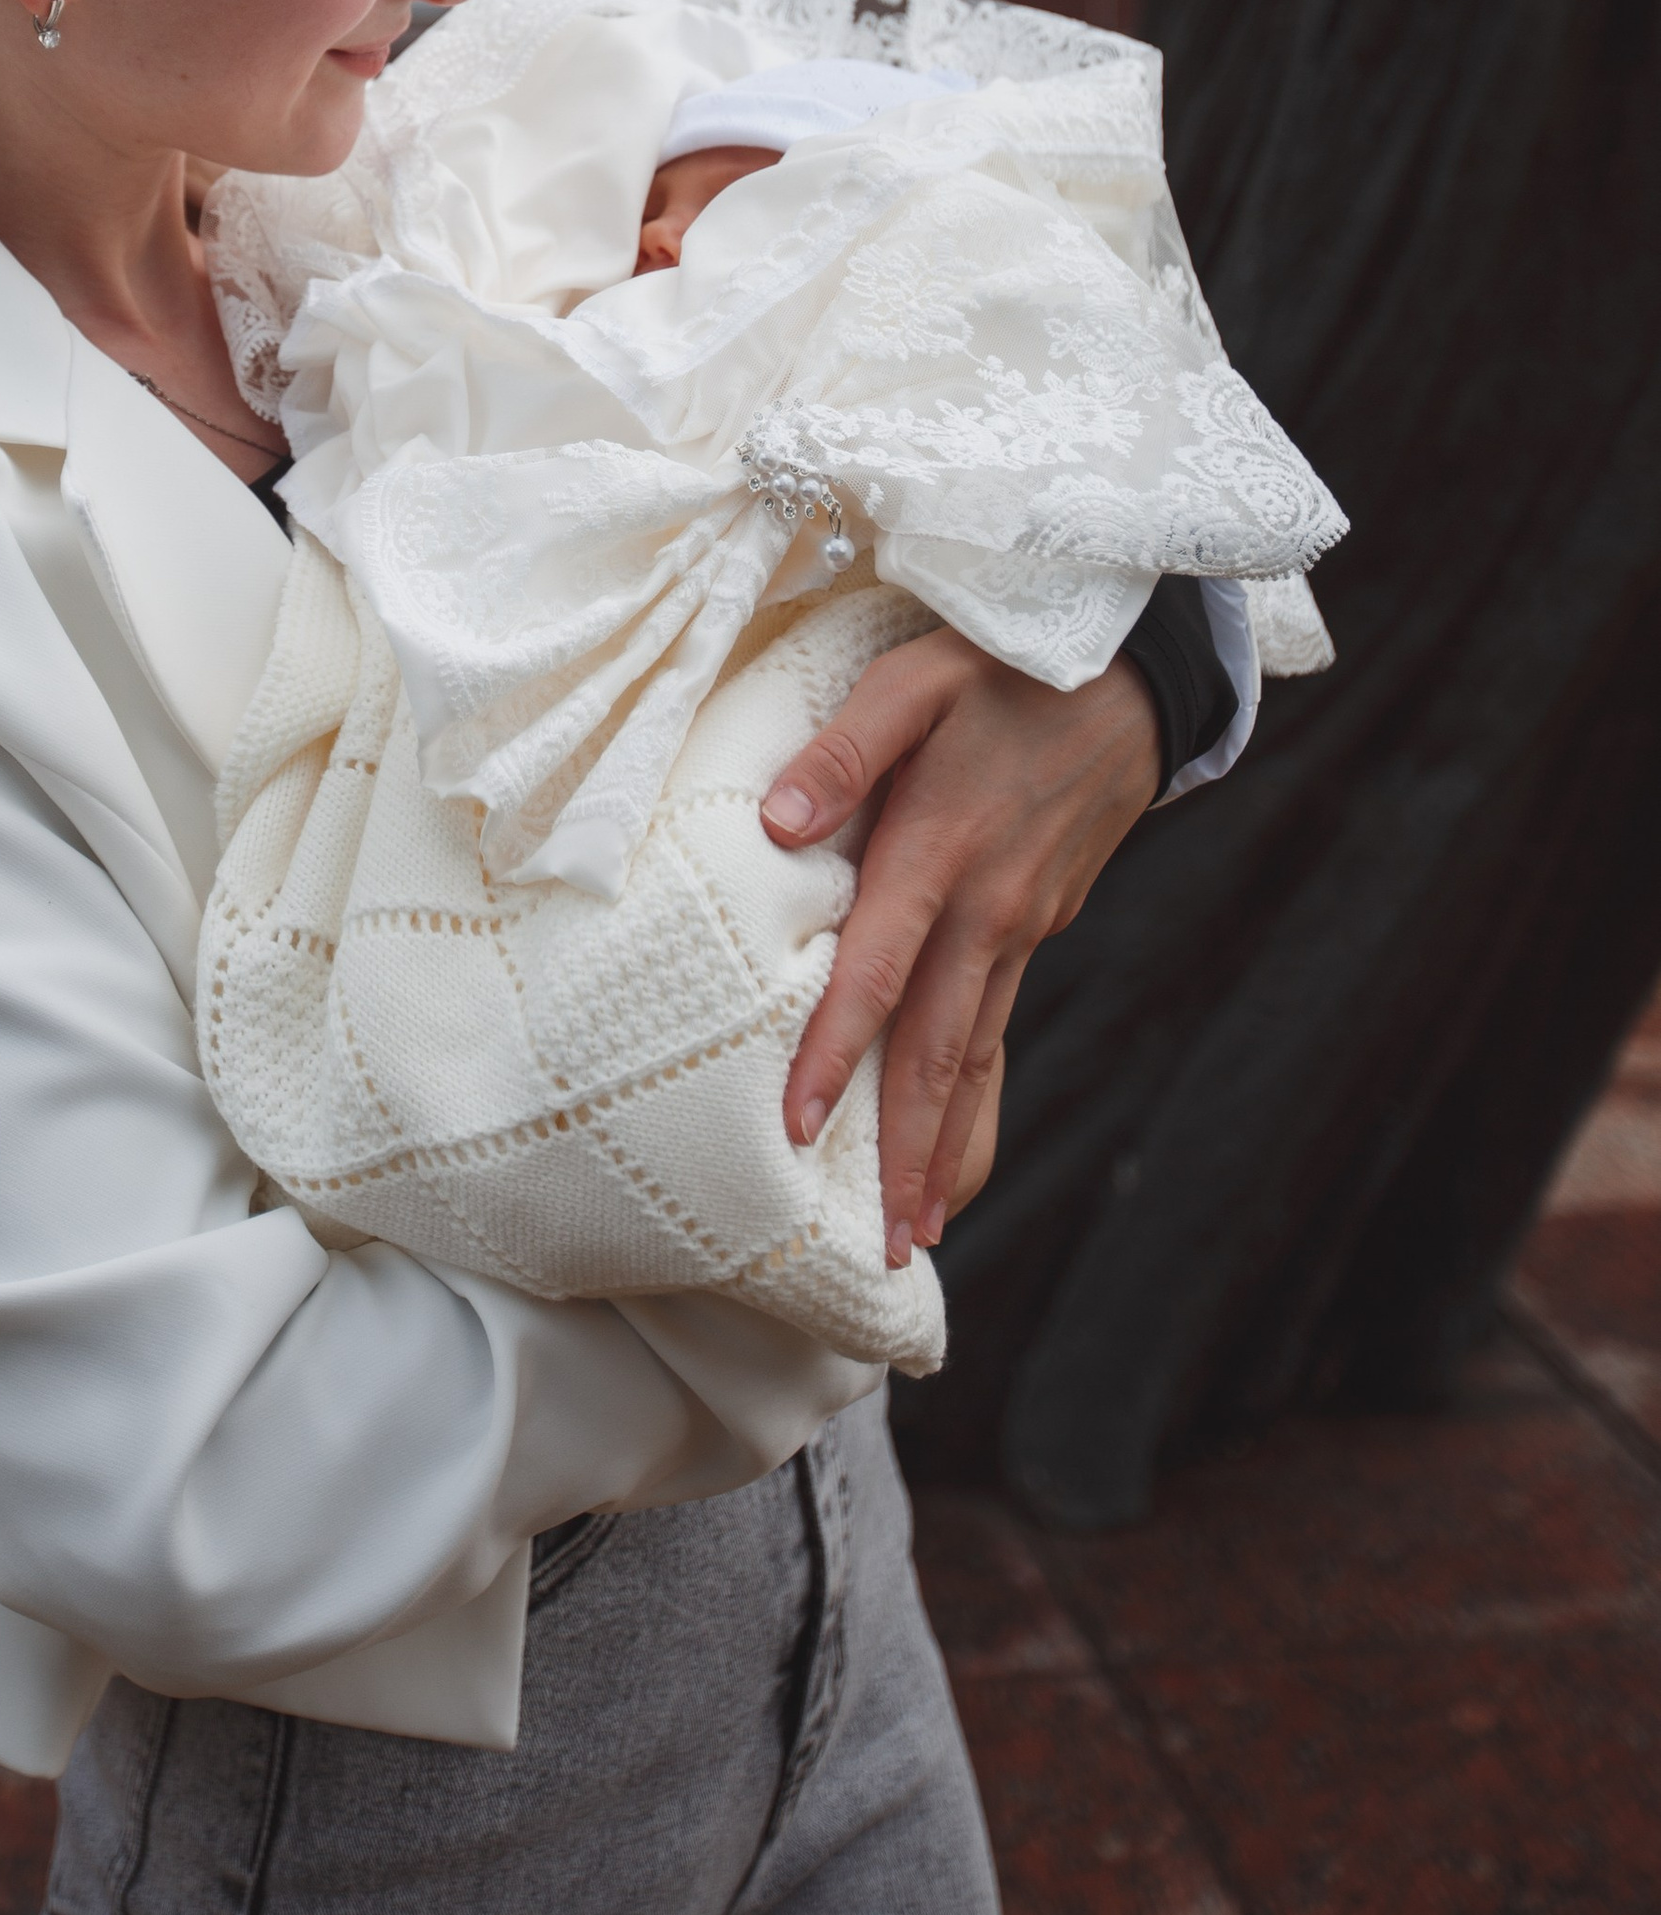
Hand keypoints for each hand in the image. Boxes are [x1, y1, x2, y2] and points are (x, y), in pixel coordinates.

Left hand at [762, 629, 1159, 1268]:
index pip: (878, 973)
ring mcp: (1023, 925)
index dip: (836, 1053)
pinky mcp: (1042, 923)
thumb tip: (778, 823)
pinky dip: (977, 1092)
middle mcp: (987, 909)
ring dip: (948, 1145)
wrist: (1136, 675)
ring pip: (975, 1052)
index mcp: (942, 851)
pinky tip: (956, 1136)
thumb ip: (844, 749)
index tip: (798, 1129)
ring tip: (919, 1230)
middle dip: (907, 1154)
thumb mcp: (916, 677)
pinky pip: (1000, 1023)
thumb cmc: (1004, 664)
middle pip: (938, 1051)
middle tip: (882, 1250)